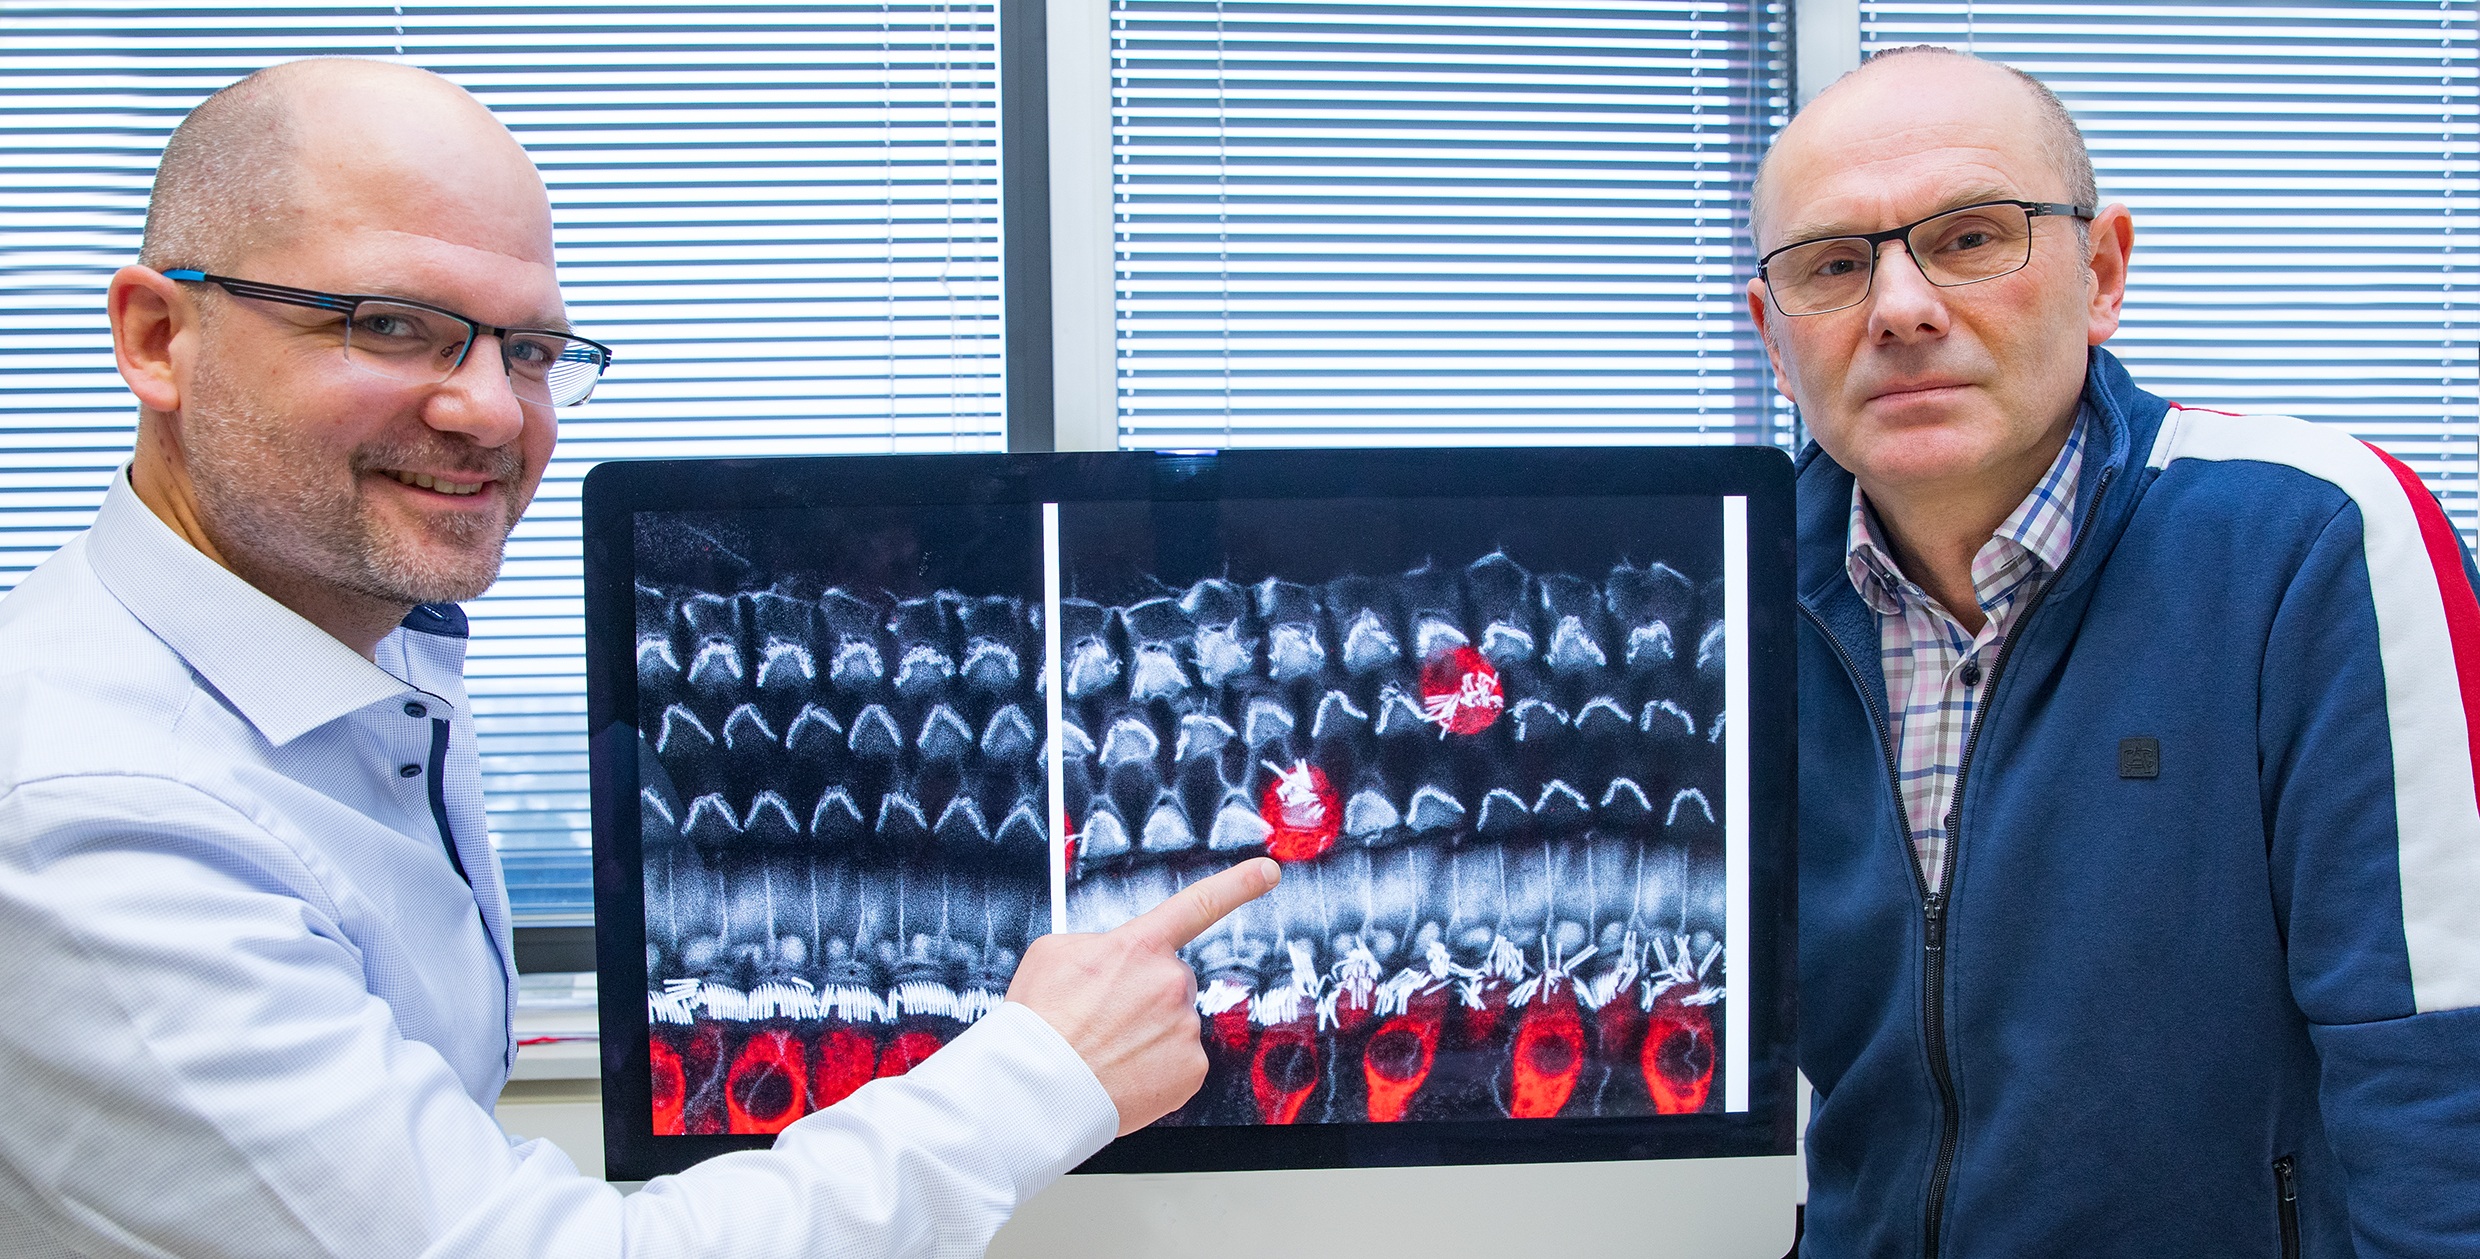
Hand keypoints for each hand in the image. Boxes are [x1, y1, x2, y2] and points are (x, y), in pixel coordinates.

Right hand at [1005, 857, 1281, 1134]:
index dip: (1238, 884)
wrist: (1038, 1088)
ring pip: (1175, 1022)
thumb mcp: (1053, 953)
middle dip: (1146, 995)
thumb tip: (1111, 954)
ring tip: (1108, 1048)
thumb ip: (1096, 944)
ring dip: (1149, 1033)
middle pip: (1172, 979)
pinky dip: (1157, 1067)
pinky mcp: (1191, 1069)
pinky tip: (1126, 1070)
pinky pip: (1181, 1061)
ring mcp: (1184, 1026)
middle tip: (1107, 1018)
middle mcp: (1170, 982)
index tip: (1267, 871)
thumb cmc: (1039, 1022)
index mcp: (1139, 946)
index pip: (1199, 904)